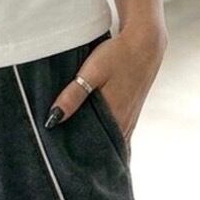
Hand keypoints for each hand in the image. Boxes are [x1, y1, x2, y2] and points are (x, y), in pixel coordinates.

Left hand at [44, 24, 166, 145]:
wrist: (145, 42)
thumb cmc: (118, 55)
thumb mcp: (92, 72)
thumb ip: (73, 95)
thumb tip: (53, 119)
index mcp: (115, 117)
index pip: (94, 148)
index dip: (78, 155)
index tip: (62, 157)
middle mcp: (125, 123)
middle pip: (102, 147)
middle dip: (85, 152)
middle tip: (64, 154)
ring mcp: (130, 119)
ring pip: (110, 139)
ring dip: (95, 143)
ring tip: (74, 145)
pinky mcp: (132, 111)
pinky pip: (117, 131)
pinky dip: (105, 134)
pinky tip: (93, 130)